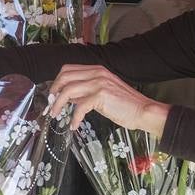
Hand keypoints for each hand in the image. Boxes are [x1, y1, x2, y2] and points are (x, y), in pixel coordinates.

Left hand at [44, 64, 170, 135]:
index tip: (53, 95)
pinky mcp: (101, 96)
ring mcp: (99, 83)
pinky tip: (74, 125)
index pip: (68, 69)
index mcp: (97, 70)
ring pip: (68, 90)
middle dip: (54, 92)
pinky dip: (74, 117)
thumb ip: (86, 91)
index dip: (57, 82)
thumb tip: (69, 98)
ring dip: (58, 104)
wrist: (143, 111)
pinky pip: (79, 106)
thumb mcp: (103, 93)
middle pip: (65, 76)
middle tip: (51, 105)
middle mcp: (97, 73)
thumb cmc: (125, 105)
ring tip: (56, 115)